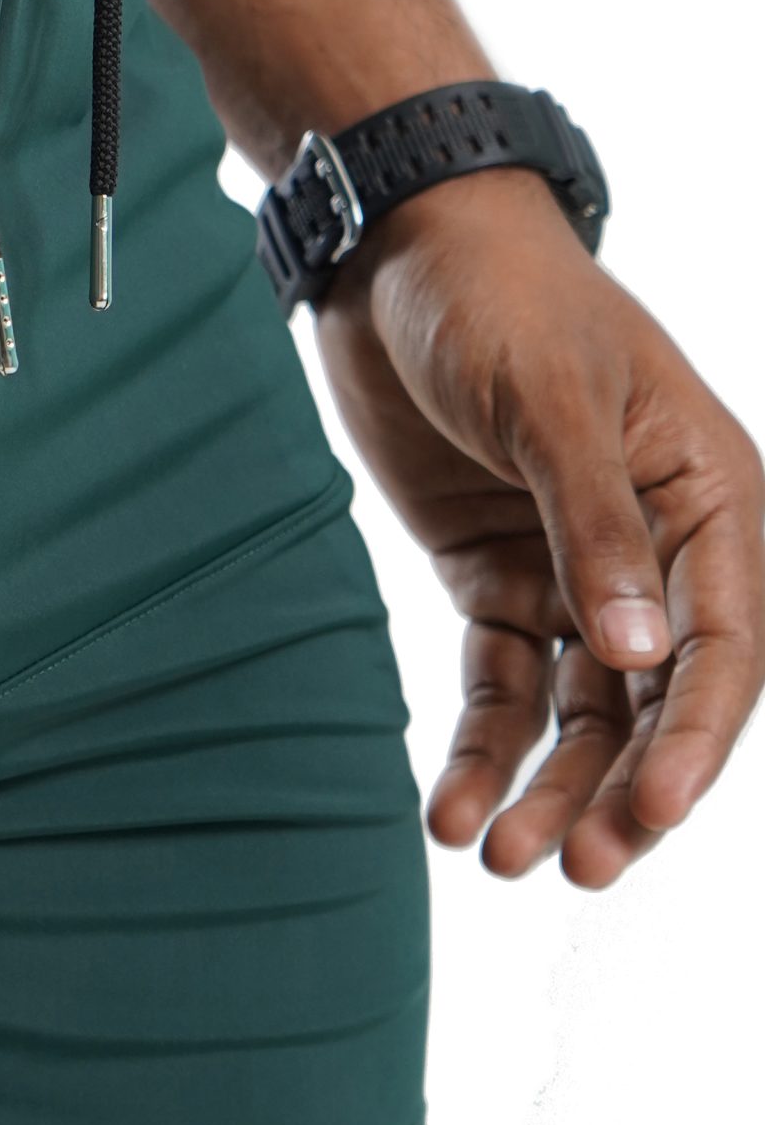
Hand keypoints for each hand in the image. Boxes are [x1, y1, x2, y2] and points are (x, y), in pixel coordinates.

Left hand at [314, 168, 763, 885]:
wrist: (398, 256)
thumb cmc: (492, 301)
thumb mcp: (547, 402)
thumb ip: (593, 527)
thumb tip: (639, 657)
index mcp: (712, 499)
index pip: (726, 646)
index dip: (695, 739)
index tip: (652, 817)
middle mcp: (660, 548)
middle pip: (657, 699)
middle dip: (622, 788)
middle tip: (576, 869)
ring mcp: (579, 569)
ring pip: (581, 710)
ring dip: (550, 786)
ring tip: (501, 861)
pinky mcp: (501, 577)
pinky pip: (504, 684)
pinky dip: (484, 748)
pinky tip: (452, 810)